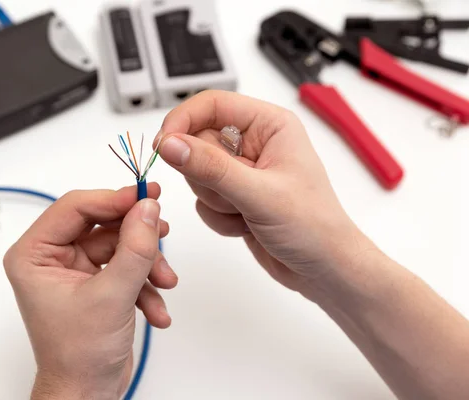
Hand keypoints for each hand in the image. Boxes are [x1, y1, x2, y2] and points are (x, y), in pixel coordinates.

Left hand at [4, 184, 176, 399]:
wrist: (87, 395)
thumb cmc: (78, 356)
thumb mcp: (112, 296)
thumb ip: (134, 248)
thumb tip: (149, 208)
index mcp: (34, 254)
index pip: (75, 207)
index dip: (113, 199)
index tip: (146, 197)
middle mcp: (52, 258)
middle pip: (102, 224)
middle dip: (136, 236)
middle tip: (163, 229)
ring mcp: (76, 271)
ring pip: (120, 245)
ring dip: (147, 264)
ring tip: (165, 282)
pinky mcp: (97, 283)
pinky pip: (126, 267)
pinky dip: (145, 285)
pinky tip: (156, 311)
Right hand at [154, 90, 372, 298]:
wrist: (324, 269)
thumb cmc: (313, 227)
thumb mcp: (259, 194)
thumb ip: (211, 168)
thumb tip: (170, 144)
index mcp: (269, 125)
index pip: (212, 104)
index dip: (183, 121)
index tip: (163, 146)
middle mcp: (254, 142)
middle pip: (197, 141)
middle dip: (208, 176)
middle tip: (234, 195)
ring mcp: (242, 170)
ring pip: (197, 173)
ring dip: (216, 200)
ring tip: (247, 212)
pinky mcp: (234, 195)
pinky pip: (203, 198)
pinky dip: (219, 216)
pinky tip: (246, 225)